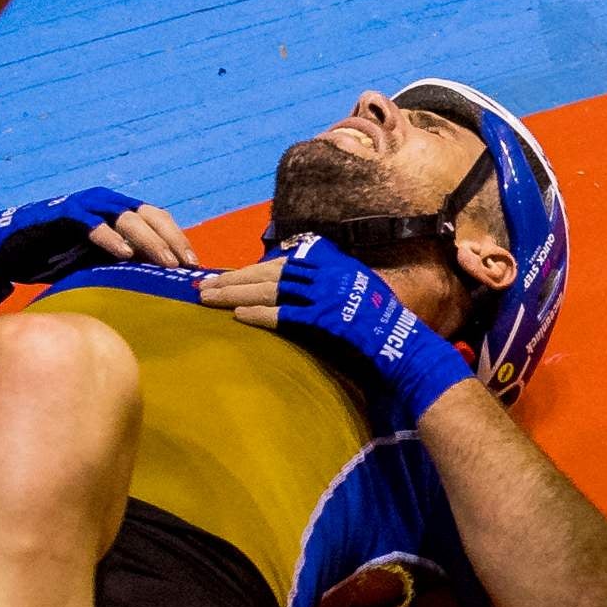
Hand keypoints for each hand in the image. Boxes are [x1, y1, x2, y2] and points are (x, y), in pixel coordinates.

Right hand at [0, 186, 196, 317]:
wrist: (9, 250)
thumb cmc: (55, 257)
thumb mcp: (98, 262)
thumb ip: (125, 264)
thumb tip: (161, 284)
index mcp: (118, 212)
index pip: (158, 219)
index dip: (178, 239)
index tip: (194, 265)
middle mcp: (106, 203)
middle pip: (150, 215)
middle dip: (170, 239)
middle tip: (184, 265)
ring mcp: (86, 206)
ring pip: (128, 216)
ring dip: (149, 239)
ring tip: (164, 262)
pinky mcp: (65, 213)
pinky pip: (92, 223)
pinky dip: (110, 237)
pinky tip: (124, 255)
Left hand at [201, 237, 474, 424]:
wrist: (402, 344)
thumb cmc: (377, 323)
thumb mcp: (352, 290)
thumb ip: (322, 284)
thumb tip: (289, 288)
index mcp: (332, 262)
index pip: (281, 263)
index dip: (250, 271)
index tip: (226, 276)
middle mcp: (328, 273)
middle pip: (269, 272)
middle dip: (233, 279)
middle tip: (204, 286)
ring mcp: (326, 294)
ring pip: (270, 289)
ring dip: (236, 294)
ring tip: (209, 299)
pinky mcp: (325, 318)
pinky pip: (286, 314)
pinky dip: (260, 314)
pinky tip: (238, 317)